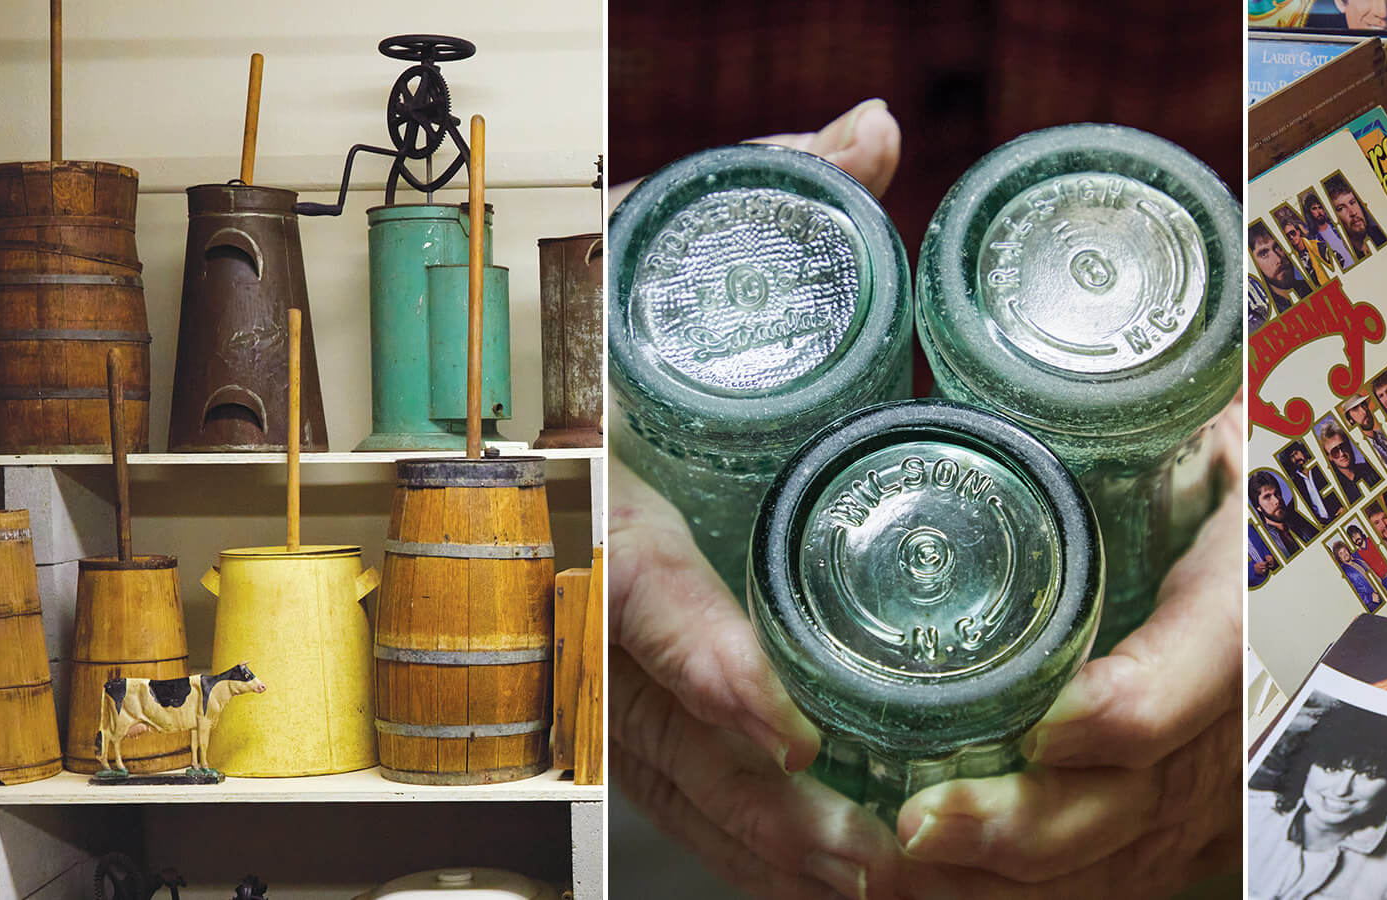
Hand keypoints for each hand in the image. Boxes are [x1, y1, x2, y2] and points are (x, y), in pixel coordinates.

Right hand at [610, 102, 917, 899]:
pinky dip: (734, 832)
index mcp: (603, 474)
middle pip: (654, 719)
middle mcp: (589, 573)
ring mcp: (596, 638)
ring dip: (757, 837)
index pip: (634, 586)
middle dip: (755, 801)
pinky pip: (665, 776)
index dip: (702, 658)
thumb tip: (871, 135)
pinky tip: (815, 872)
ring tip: (867, 880)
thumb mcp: (661, 239)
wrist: (515, 360)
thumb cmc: (591, 305)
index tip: (780, 721)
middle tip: (868, 849)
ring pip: (660, 766)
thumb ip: (767, 186)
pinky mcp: (618, 678)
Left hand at [892, 392, 1244, 897]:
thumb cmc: (1248, 479)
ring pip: (1121, 854)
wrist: (1314, 548)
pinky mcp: (1193, 823)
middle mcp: (1248, 706)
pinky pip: (1117, 878)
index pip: (1220, 662)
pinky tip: (943, 888)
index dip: (1136, 707)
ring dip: (1005, 878)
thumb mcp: (1231, 435)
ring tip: (896, 871)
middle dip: (1028, 825)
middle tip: (918, 823)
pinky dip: (1025, 895)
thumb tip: (1064, 388)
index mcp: (1260, 586)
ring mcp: (1222, 780)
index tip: (1047, 723)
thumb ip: (1177, 424)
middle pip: (1148, 793)